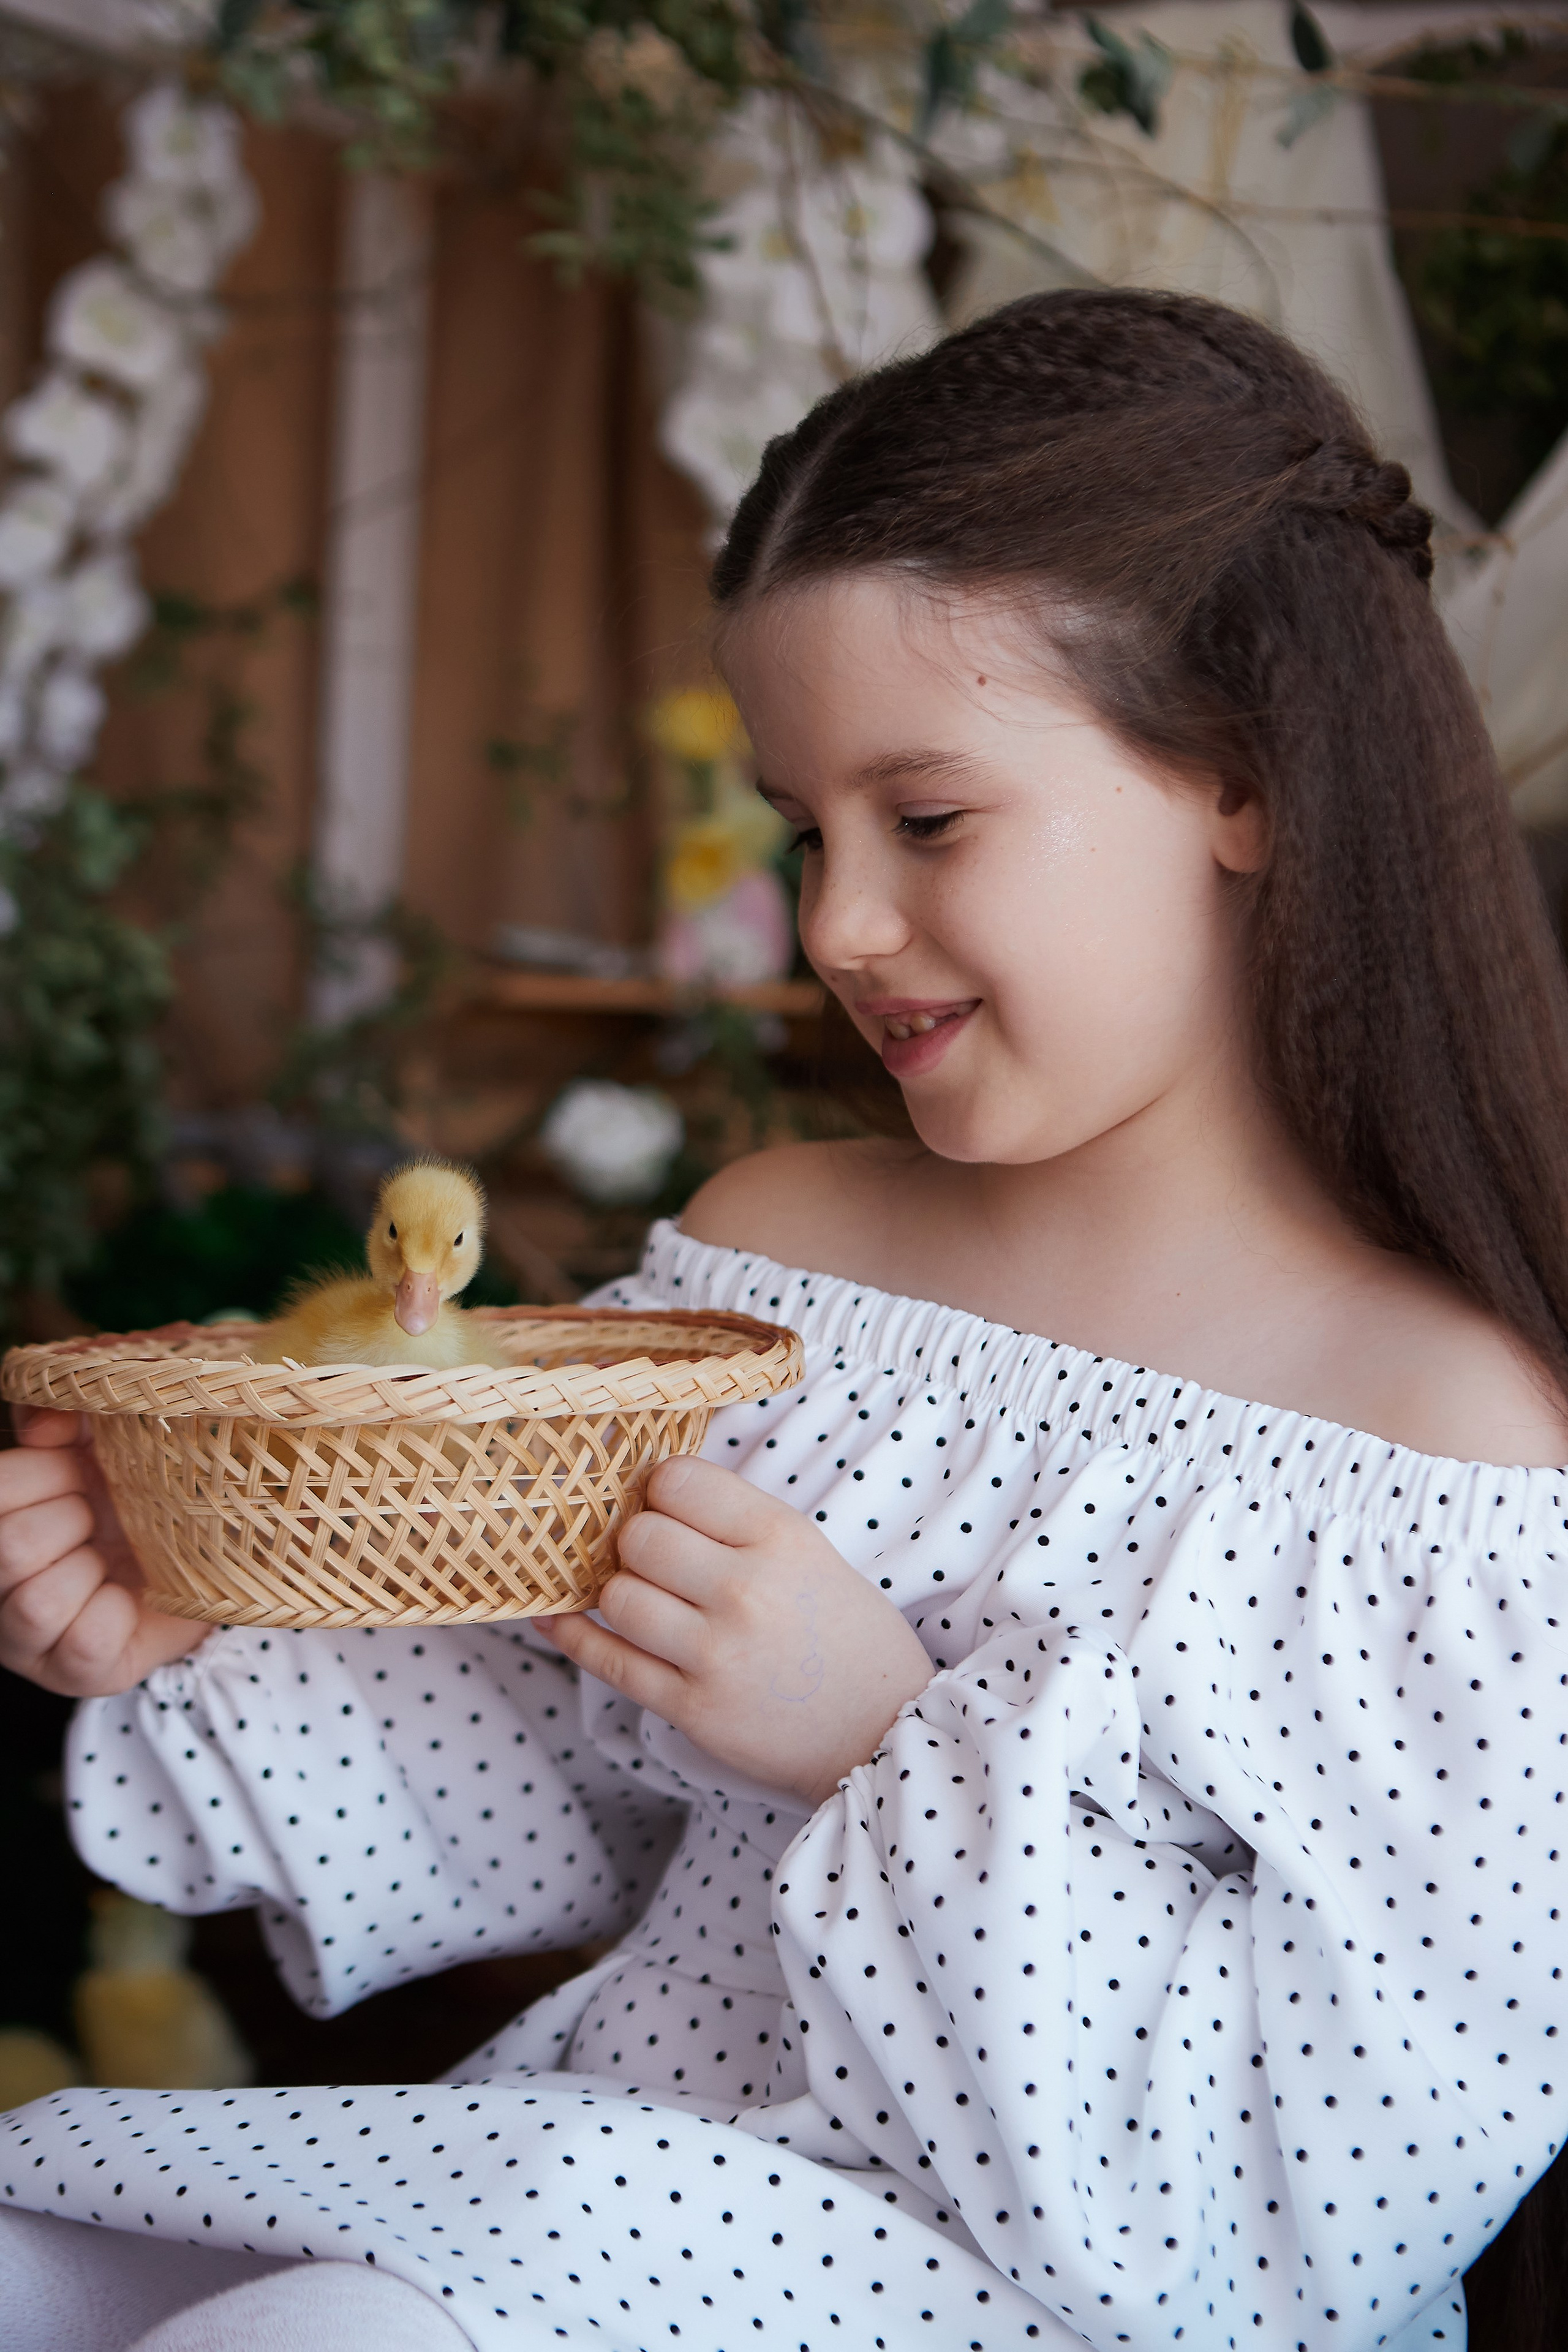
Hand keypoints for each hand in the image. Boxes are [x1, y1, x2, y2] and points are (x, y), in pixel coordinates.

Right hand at [0, 1408, 203, 1694]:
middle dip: (73, 1520)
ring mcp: (26, 1638)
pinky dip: (116, 1616)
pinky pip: (85, 1642)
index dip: (48, 1472)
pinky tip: (126, 1602)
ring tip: (109, 1562)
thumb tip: (47, 1418)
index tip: (82, 1471)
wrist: (198, 1568)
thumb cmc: (135, 1504)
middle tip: (102, 1518)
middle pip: (11, 1548)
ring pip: (37, 1603)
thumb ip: (67, 1421)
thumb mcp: (103, 1450)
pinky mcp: (74, 1674)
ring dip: (90, 1571)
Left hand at [540, 1456, 933, 1805]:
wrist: (882, 1737)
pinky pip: (607, 1660)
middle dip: (638, 1543)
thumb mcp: (811, 1554)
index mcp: (780, 1538)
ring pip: (617, 1595)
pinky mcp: (691, 1709)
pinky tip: (557, 1618)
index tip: (667, 1506)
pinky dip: (573, 1635)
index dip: (661, 1490)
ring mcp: (714, 1654)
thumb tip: (652, 1491)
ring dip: (622, 1594)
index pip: (678, 1480)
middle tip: (658, 1561)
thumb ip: (738, 1524)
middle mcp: (744, 1590)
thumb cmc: (848, 1638)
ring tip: (648, 1602)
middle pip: (639, 1536)